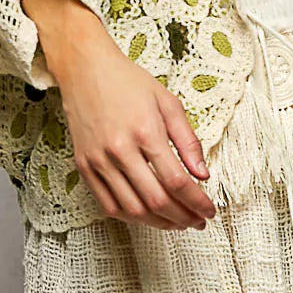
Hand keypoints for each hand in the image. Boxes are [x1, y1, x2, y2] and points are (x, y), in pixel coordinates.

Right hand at [55, 34, 217, 231]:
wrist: (86, 69)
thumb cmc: (128, 82)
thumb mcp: (167, 101)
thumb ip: (188, 139)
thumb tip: (203, 174)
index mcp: (145, 130)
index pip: (177, 180)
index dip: (196, 202)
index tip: (208, 211)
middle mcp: (120, 149)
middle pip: (156, 199)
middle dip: (182, 217)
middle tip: (197, 221)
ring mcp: (99, 161)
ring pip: (133, 209)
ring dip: (159, 223)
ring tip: (177, 222)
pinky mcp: (84, 167)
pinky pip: (108, 205)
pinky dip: (131, 218)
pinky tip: (148, 215)